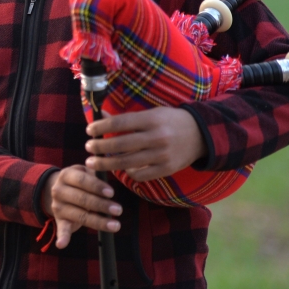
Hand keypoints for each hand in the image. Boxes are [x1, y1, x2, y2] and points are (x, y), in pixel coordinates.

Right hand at [42, 165, 121, 248]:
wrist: (57, 189)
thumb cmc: (79, 181)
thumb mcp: (84, 171)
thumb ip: (94, 174)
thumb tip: (106, 174)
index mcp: (66, 175)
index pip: (81, 180)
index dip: (96, 186)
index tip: (111, 193)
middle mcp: (59, 190)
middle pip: (81, 199)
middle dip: (101, 205)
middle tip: (118, 210)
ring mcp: (58, 206)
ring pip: (79, 215)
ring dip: (98, 221)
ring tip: (115, 225)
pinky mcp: (59, 220)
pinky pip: (61, 229)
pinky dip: (62, 237)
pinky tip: (62, 244)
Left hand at [85, 107, 205, 181]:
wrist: (201, 135)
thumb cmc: (170, 121)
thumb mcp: (151, 113)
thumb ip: (126, 118)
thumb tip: (100, 116)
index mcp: (152, 119)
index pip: (120, 123)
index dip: (101, 127)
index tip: (89, 131)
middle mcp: (157, 137)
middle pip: (121, 144)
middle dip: (100, 147)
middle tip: (87, 148)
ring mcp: (162, 155)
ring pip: (127, 162)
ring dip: (106, 163)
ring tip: (93, 162)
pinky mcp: (166, 169)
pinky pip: (140, 175)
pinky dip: (126, 173)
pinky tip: (119, 168)